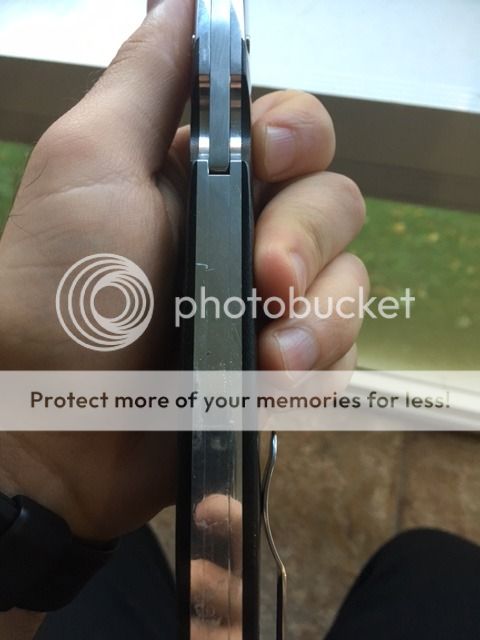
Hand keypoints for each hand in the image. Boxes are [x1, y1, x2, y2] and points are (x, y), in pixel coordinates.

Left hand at [0, 0, 366, 541]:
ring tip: (264, 357)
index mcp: (206, 178)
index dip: (299, 135)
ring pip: (349, 287)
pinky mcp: (285, 373)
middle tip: (262, 278)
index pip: (297, 132)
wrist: (56, 433)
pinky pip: (341, 357)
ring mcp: (272, 308)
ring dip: (316, 320)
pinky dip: (313, 372)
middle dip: (306, 242)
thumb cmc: (58, 296)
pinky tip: (267, 388)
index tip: (269, 158)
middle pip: (337, 206)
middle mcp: (247, 235)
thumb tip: (184, 3)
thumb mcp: (89, 167)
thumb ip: (144, 81)